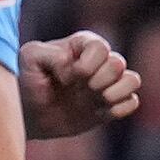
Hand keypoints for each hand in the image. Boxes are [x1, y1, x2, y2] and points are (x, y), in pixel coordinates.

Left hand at [19, 31, 140, 137]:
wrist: (27, 113)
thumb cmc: (26, 79)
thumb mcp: (29, 58)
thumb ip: (49, 54)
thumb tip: (71, 67)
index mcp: (81, 46)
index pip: (100, 47)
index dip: (88, 64)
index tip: (66, 77)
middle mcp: (98, 63)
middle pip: (118, 63)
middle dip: (101, 79)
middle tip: (83, 88)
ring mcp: (105, 85)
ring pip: (133, 80)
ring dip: (117, 92)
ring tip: (100, 99)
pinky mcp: (108, 107)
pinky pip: (132, 103)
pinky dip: (121, 108)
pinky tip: (102, 113)